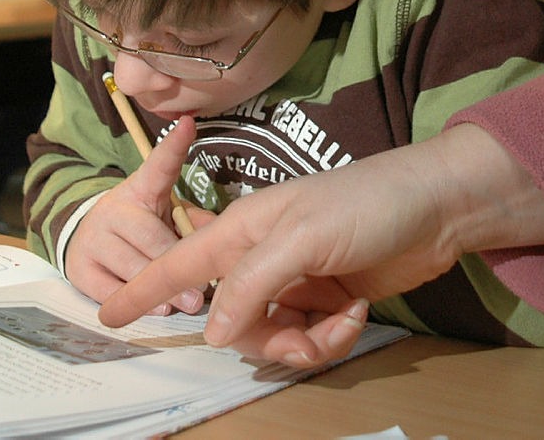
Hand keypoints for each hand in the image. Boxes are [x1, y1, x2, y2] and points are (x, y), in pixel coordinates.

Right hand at [65, 117, 208, 315]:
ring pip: (133, 267)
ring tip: (189, 302)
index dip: (173, 145)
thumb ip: (191, 223)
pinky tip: (157, 308)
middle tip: (205, 289)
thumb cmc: (139, 228)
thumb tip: (220, 237)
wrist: (86, 241)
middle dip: (178, 264)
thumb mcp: (164, 216)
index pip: (158, 165)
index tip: (188, 123)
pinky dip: (136, 302)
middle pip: (151, 238)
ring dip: (163, 289)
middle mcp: (113, 208)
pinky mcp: (79, 268)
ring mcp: (93, 238)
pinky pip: (111, 291)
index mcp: (140, 190)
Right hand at [98, 124, 543, 366]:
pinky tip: (357, 312)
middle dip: (267, 340)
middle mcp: (263, 257)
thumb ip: (252, 283)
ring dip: (307, 342)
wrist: (437, 208)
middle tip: (302, 337)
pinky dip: (333, 334)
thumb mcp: (302, 238)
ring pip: (273, 337)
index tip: (106, 313)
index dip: (143, 289)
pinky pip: (310, 337)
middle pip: (234, 321)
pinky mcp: (328, 298)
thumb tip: (213, 330)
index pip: (181, 263)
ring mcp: (296, 280)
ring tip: (341, 319)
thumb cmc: (366, 202)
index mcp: (243, 229)